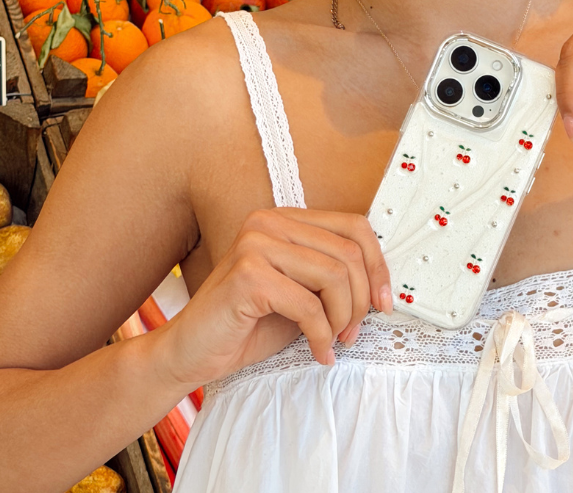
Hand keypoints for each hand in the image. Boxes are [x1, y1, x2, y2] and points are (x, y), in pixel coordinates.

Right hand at [155, 208, 390, 388]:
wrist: (190, 352)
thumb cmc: (247, 325)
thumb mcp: (301, 292)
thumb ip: (331, 277)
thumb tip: (380, 285)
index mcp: (285, 219)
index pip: (354, 226)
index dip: (377, 265)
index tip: (382, 301)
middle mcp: (270, 221)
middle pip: (349, 253)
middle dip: (360, 300)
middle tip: (352, 332)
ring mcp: (256, 243)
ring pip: (334, 276)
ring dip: (342, 319)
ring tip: (333, 341)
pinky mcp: (248, 274)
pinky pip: (309, 306)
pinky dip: (322, 336)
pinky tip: (318, 352)